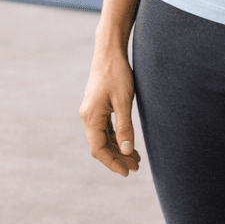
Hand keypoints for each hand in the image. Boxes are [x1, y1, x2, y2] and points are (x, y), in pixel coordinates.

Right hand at [79, 46, 141, 176]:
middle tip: (137, 167)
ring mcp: (92, 111)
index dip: (113, 163)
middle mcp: (88, 116)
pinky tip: (128, 143)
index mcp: (91, 117)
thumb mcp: (123, 101)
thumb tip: (127, 151)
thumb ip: (124, 127)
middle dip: (117, 158)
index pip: (98, 149)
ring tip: (136, 158)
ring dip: (118, 149)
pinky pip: (104, 128)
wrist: (109, 51)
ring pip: (103, 138)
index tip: (128, 172)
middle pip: (100, 145)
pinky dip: (116, 138)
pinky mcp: (97, 106)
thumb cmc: (117, 74)